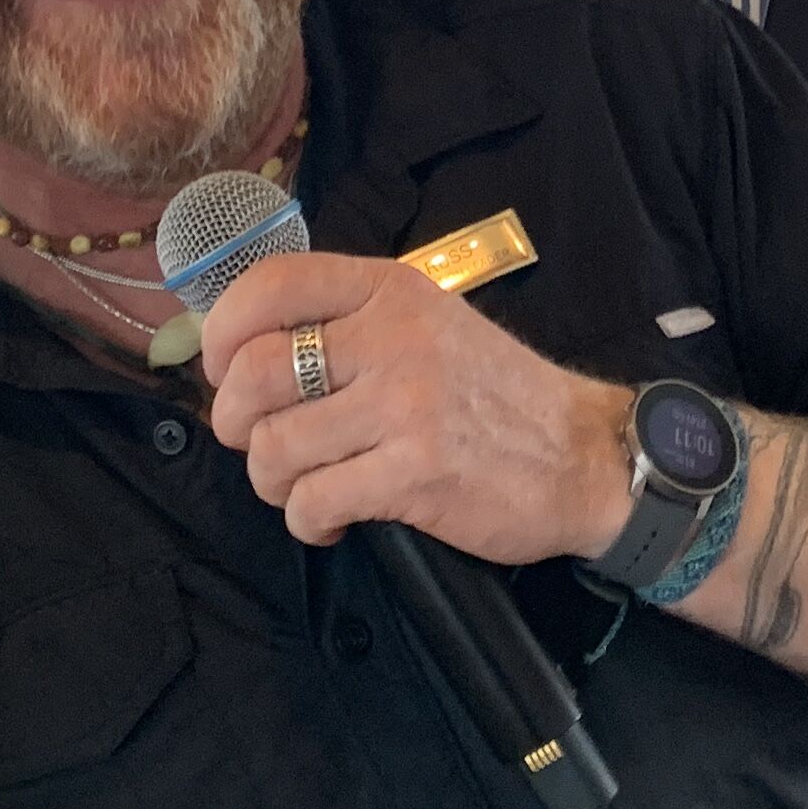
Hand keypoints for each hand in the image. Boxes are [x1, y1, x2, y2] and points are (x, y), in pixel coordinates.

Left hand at [202, 252, 633, 560]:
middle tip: (260, 444)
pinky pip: (313, 502)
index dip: (221, 332)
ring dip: (273, 482)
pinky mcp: (416, 474)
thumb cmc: (496, 396)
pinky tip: (337, 519)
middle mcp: (394, 338)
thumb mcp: (430, 325)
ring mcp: (406, 406)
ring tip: (305, 488)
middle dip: (236, 423)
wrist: (586, 456)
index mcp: (390, 291)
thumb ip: (351, 325)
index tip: (222, 370)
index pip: (269, 286)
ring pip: (275, 448)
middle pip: (253, 374)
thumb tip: (243, 351)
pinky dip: (309, 521)